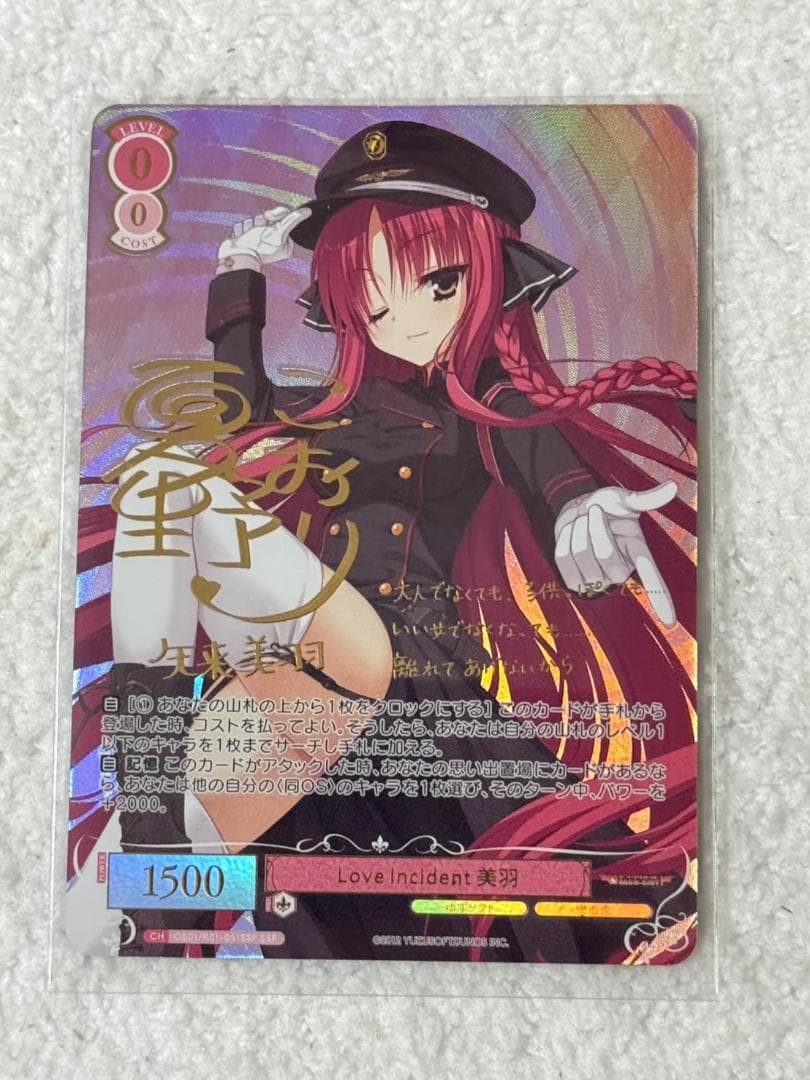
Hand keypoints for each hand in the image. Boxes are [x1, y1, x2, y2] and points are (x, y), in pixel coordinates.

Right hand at [217, 205, 311, 269]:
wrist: (237, 257)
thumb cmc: (258, 249)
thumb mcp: (279, 232)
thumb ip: (293, 220)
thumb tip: (307, 211)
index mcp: (284, 243)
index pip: (283, 219)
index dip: (276, 214)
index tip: (271, 218)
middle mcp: (272, 241)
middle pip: (268, 217)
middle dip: (261, 220)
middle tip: (259, 229)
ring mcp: (257, 239)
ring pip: (255, 219)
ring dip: (250, 225)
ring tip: (250, 235)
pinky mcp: (245, 238)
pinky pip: (244, 224)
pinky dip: (242, 229)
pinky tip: (243, 237)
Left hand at [553, 481, 677, 626]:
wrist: (580, 509)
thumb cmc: (608, 506)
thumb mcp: (625, 500)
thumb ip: (646, 499)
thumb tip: (672, 487)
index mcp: (638, 554)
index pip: (652, 580)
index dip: (661, 599)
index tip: (670, 622)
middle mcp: (620, 572)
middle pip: (603, 553)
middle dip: (594, 524)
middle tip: (594, 511)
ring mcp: (597, 580)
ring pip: (580, 553)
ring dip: (576, 528)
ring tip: (583, 521)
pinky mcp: (574, 580)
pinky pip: (563, 558)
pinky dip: (562, 538)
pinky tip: (570, 533)